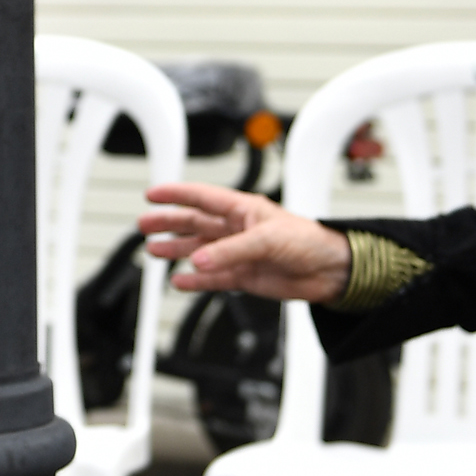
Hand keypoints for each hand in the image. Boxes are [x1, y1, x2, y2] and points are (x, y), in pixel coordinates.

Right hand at [139, 183, 352, 302]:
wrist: (330, 270)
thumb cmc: (309, 241)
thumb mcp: (267, 239)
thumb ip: (231, 251)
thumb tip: (198, 261)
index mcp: (243, 209)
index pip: (202, 197)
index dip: (177, 194)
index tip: (152, 194)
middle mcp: (237, 229)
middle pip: (194, 223)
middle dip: (169, 223)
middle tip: (144, 225)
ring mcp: (239, 253)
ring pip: (199, 251)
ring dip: (177, 251)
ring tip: (154, 251)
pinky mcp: (244, 276)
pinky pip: (213, 278)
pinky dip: (196, 280)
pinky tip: (180, 281)